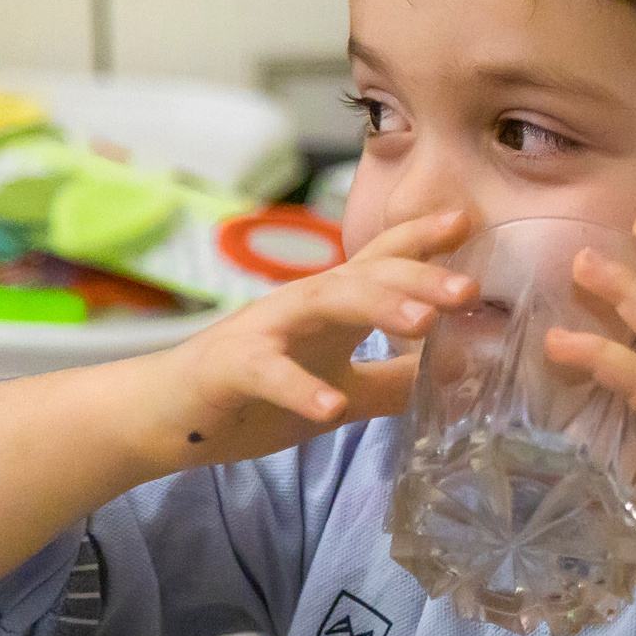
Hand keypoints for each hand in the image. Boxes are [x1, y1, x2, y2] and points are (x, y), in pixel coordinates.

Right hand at [143, 210, 475, 467]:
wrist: (166, 415)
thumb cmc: (255, 394)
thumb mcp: (342, 390)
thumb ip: (395, 382)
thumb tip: (459, 372)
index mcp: (333, 306)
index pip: (384, 261)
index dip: (424, 239)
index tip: (470, 219)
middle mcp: (302, 306)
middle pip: (366, 275)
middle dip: (419, 276)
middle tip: (470, 289)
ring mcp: (264, 331)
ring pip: (323, 303)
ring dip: (376, 307)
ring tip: (424, 322)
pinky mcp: (230, 368)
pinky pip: (267, 373)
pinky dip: (299, 388)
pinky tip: (331, 407)